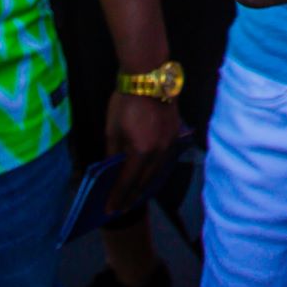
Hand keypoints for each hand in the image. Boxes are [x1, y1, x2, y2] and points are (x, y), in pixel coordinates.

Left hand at [102, 89, 182, 213]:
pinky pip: (165, 159)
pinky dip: (155, 169)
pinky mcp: (175, 134)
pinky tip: (148, 172)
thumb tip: (112, 169)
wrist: (150, 77)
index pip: (128, 182)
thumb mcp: (112, 129)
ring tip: (135, 194)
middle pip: (146, 181)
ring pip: (158, 171)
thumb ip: (113, 152)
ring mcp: (170, 143)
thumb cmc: (125, 102)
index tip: (111, 210)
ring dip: (146, 184)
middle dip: (133, 195)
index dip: (118, 197)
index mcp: (141, 151)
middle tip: (123, 207)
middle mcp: (159, 151)